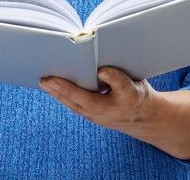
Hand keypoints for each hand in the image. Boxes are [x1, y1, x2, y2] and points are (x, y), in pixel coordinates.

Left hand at [39, 66, 161, 139]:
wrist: (145, 118)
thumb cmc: (138, 97)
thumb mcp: (133, 86)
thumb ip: (118, 79)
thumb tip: (100, 71)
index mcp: (109, 106)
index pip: (86, 97)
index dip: (69, 87)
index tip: (54, 78)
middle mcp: (100, 114)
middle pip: (75, 103)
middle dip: (58, 91)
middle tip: (43, 79)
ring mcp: (95, 116)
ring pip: (73, 105)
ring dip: (58, 94)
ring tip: (44, 82)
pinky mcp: (93, 114)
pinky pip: (75, 105)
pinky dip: (64, 96)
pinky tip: (56, 87)